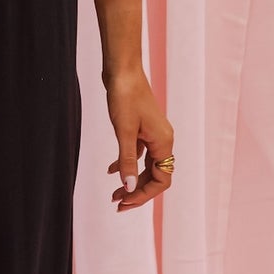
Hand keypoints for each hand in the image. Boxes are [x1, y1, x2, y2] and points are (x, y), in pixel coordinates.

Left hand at [102, 65, 173, 210]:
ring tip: (114, 194)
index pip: (161, 180)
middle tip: (117, 203)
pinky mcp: (142, 129)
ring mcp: (153, 134)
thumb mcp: (124, 132)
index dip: (144, 194)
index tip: (124, 201)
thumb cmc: (124, 97)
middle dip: (137, 191)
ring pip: (147, 166)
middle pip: (155, 176)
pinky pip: (139, 154)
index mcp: (163, 142)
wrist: (122, 70)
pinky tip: (111, 170)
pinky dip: (127, 164)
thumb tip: (129, 188)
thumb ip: (127, 161)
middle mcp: (163, 140)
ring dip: (132, 181)